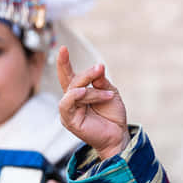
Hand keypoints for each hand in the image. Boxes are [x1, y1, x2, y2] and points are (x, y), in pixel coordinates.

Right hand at [57, 46, 129, 160]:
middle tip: (99, 68)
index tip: (63, 48)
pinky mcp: (69, 121)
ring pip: (73, 91)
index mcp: (79, 92)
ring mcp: (69, 110)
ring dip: (90, 90)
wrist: (118, 134)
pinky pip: (67, 104)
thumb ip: (101, 81)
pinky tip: (84, 92)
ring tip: (108, 94)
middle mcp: (71, 100)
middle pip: (71, 81)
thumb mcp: (111, 92)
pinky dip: (75, 96)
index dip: (64, 63)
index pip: (69, 75)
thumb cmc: (113, 115)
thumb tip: (97, 68)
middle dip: (85, 74)